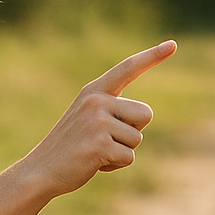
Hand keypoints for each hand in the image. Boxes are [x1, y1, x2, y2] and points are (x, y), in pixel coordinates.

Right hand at [24, 40, 175, 194]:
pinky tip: (94, 163)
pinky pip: (129, 157)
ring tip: (96, 151)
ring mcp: (98, 121)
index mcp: (94, 91)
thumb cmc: (70, 146)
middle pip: (145, 114)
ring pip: (138, 139)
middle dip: (133, 132)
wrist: (41, 170)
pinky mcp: (100, 144)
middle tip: (104, 140)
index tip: (173, 45)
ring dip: (122, 151)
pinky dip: (116, 165)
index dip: (152, 56)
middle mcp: (97, 101)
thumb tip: (144, 115)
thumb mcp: (88, 118)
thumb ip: (112, 110)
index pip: (128, 68)